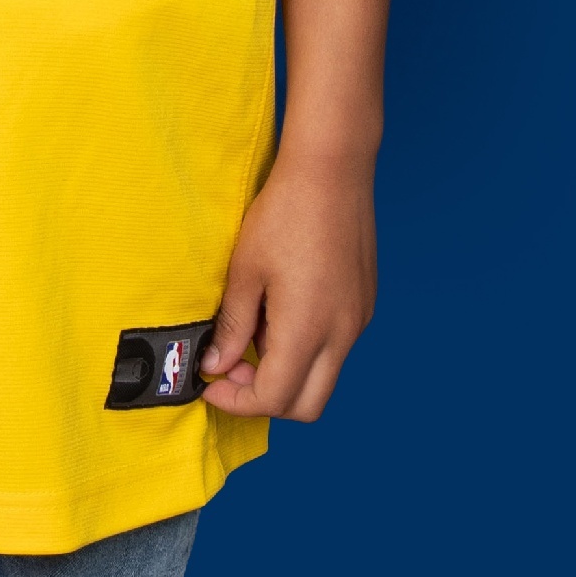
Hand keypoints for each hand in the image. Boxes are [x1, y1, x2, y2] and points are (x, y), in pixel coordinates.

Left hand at [201, 145, 376, 421]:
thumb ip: (232, 327)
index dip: (237, 401)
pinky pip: (336, 348)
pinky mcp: (364, 304)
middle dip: (266, 401)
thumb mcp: (244, 272)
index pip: (274, 399)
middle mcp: (342, 333)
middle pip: (307, 406)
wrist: (332, 169)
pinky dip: (306, 350)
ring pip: (324, 378)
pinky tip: (282, 313)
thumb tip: (217, 367)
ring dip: (287, 374)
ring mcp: (358, 319)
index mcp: (309, 329)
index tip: (211, 383)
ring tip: (255, 332)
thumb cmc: (284, 213)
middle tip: (233, 369)